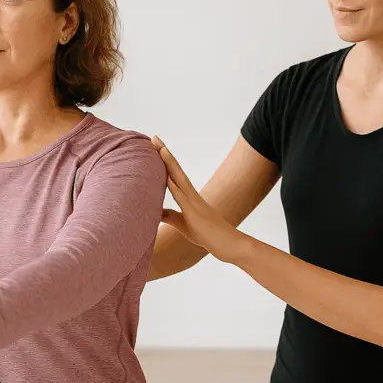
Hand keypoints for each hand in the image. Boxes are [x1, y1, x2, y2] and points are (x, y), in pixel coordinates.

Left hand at [151, 136, 250, 263]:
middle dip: (164, 154)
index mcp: (188, 197)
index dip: (164, 161)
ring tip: (160, 148)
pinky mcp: (196, 213)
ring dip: (169, 163)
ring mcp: (194, 202)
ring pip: (179, 178)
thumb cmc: (208, 236)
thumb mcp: (183, 225)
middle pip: (175, 170)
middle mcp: (191, 195)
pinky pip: (183, 198)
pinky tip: (167, 178)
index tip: (155, 146)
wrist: (229, 244)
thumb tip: (156, 211)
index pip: (173, 175)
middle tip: (154, 138)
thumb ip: (171, 216)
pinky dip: (174, 187)